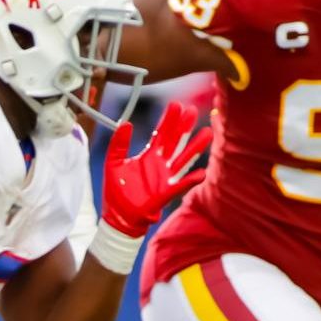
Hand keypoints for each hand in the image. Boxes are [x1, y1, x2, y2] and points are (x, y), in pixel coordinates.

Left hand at [102, 102, 212, 237]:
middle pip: (175, 142)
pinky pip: (181, 185)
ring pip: (184, 159)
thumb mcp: (113, 162)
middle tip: (192, 110)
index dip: (168, 119)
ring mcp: (165, 177)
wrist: (118, 215)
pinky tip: (201, 172)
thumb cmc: (117, 190)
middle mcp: (160, 164)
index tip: (176, 104)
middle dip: (183, 127)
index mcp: (148, 155)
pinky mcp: (166, 193)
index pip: (161, 133)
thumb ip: (119, 144)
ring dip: (195, 147)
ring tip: (207, 133)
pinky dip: (191, 179)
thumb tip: (126, 123)